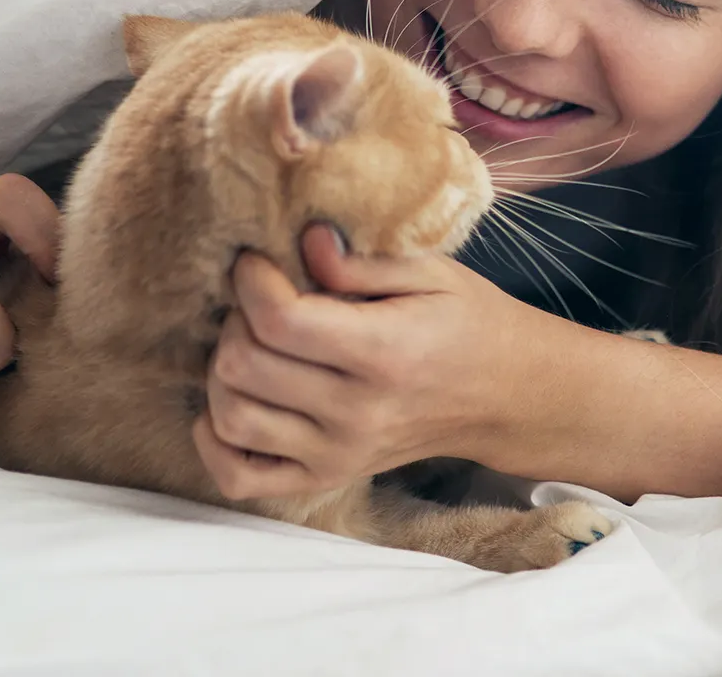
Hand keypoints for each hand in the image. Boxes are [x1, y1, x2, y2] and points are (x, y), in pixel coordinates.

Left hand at [193, 224, 539, 500]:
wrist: (505, 396)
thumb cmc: (469, 323)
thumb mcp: (433, 272)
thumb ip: (362, 262)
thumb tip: (304, 242)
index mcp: (384, 353)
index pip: (279, 320)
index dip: (251, 281)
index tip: (257, 261)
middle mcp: (356, 413)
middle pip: (244, 366)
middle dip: (236, 319)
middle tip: (262, 301)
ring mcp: (338, 454)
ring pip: (231, 417)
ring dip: (224, 373)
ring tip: (254, 345)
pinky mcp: (327, 479)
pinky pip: (239, 477)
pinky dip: (216, 441)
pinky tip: (235, 402)